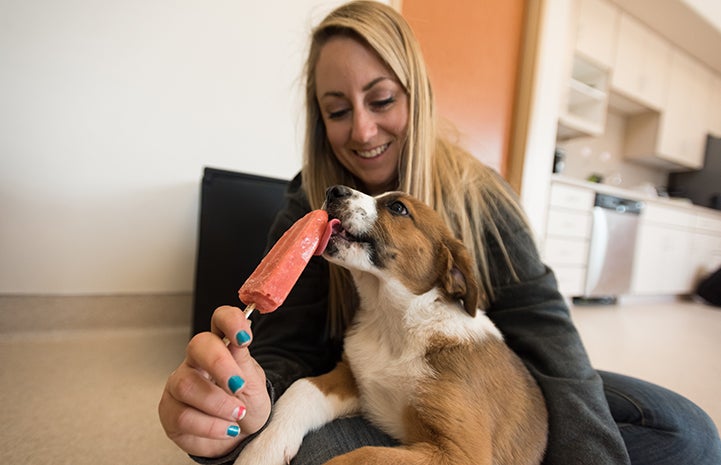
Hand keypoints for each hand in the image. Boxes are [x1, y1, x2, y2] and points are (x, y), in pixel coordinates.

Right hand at [159, 305, 271, 457]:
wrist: (242, 437)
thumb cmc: (247, 406)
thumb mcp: (255, 385)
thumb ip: (244, 362)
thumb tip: (239, 337)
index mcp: (221, 347)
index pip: (220, 319)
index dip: (230, 321)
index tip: (244, 337)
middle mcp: (196, 362)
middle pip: (197, 346)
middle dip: (220, 365)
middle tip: (239, 385)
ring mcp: (178, 385)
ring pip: (187, 385)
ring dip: (218, 404)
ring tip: (237, 415)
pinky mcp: (169, 412)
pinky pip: (183, 416)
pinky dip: (211, 426)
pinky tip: (226, 429)